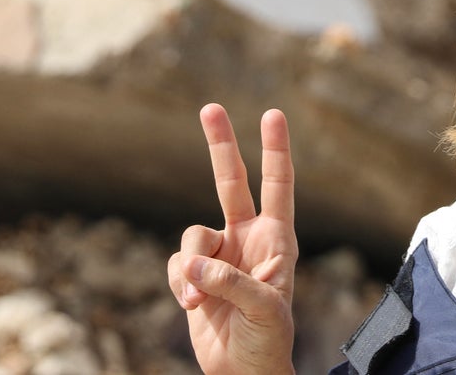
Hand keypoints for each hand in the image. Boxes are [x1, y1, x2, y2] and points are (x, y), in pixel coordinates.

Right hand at [167, 103, 298, 374]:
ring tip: (199, 299)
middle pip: (231, 182)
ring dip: (191, 265)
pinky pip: (177, 265)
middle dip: (221, 145)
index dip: (276, 150)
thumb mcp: (263, 309)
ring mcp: (220, 255)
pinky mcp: (194, 275)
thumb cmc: (268, 341)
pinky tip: (193, 305)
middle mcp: (248, 239)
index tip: (272, 114)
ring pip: (192, 235)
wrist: (244, 372)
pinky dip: (180, 283)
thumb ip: (230, 281)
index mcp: (277, 240)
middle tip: (210, 107)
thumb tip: (192, 263)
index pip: (278, 185)